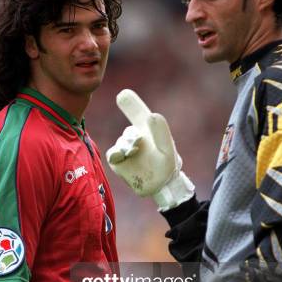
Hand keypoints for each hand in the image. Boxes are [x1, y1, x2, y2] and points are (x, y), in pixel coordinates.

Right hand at [106, 89, 194, 210]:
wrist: (161, 186)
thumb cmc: (167, 166)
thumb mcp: (168, 150)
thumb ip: (162, 133)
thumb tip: (152, 115)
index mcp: (149, 130)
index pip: (138, 113)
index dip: (130, 103)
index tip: (122, 94)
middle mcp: (135, 137)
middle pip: (129, 130)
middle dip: (133, 135)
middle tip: (139, 142)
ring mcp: (126, 149)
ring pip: (121, 142)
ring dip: (128, 145)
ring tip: (136, 152)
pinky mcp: (118, 162)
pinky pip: (113, 154)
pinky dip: (117, 153)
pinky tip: (123, 154)